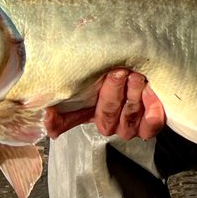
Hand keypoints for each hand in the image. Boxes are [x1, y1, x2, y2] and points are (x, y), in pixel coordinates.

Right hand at [43, 68, 165, 140]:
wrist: (147, 70)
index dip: (57, 121)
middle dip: (112, 92)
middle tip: (118, 72)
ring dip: (132, 96)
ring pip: (128, 117)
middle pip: (105, 114)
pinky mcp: (150, 126)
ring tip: (136, 76)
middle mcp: (108, 123)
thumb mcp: (94, 75)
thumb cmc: (118, 72)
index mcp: (88, 112)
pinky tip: (150, 93)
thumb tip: (44, 107)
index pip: (66, 121)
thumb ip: (72, 88)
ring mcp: (129, 126)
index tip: (49, 113)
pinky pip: (150, 126)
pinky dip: (151, 110)